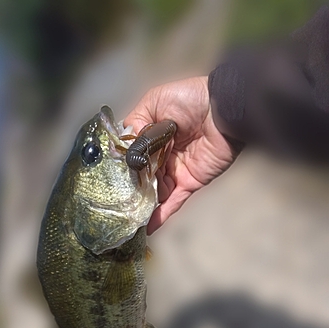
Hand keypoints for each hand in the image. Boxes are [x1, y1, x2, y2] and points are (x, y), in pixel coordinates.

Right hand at [124, 77, 238, 233]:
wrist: (223, 109)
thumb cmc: (190, 99)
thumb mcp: (155, 101)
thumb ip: (137, 123)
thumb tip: (125, 148)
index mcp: (151, 137)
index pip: (131, 155)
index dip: (120, 166)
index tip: (106, 179)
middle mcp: (161, 156)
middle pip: (141, 177)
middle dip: (130, 190)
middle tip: (115, 204)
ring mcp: (175, 171)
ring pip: (154, 192)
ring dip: (142, 205)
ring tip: (126, 219)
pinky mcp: (190, 182)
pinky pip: (174, 201)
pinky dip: (162, 215)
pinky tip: (147, 227)